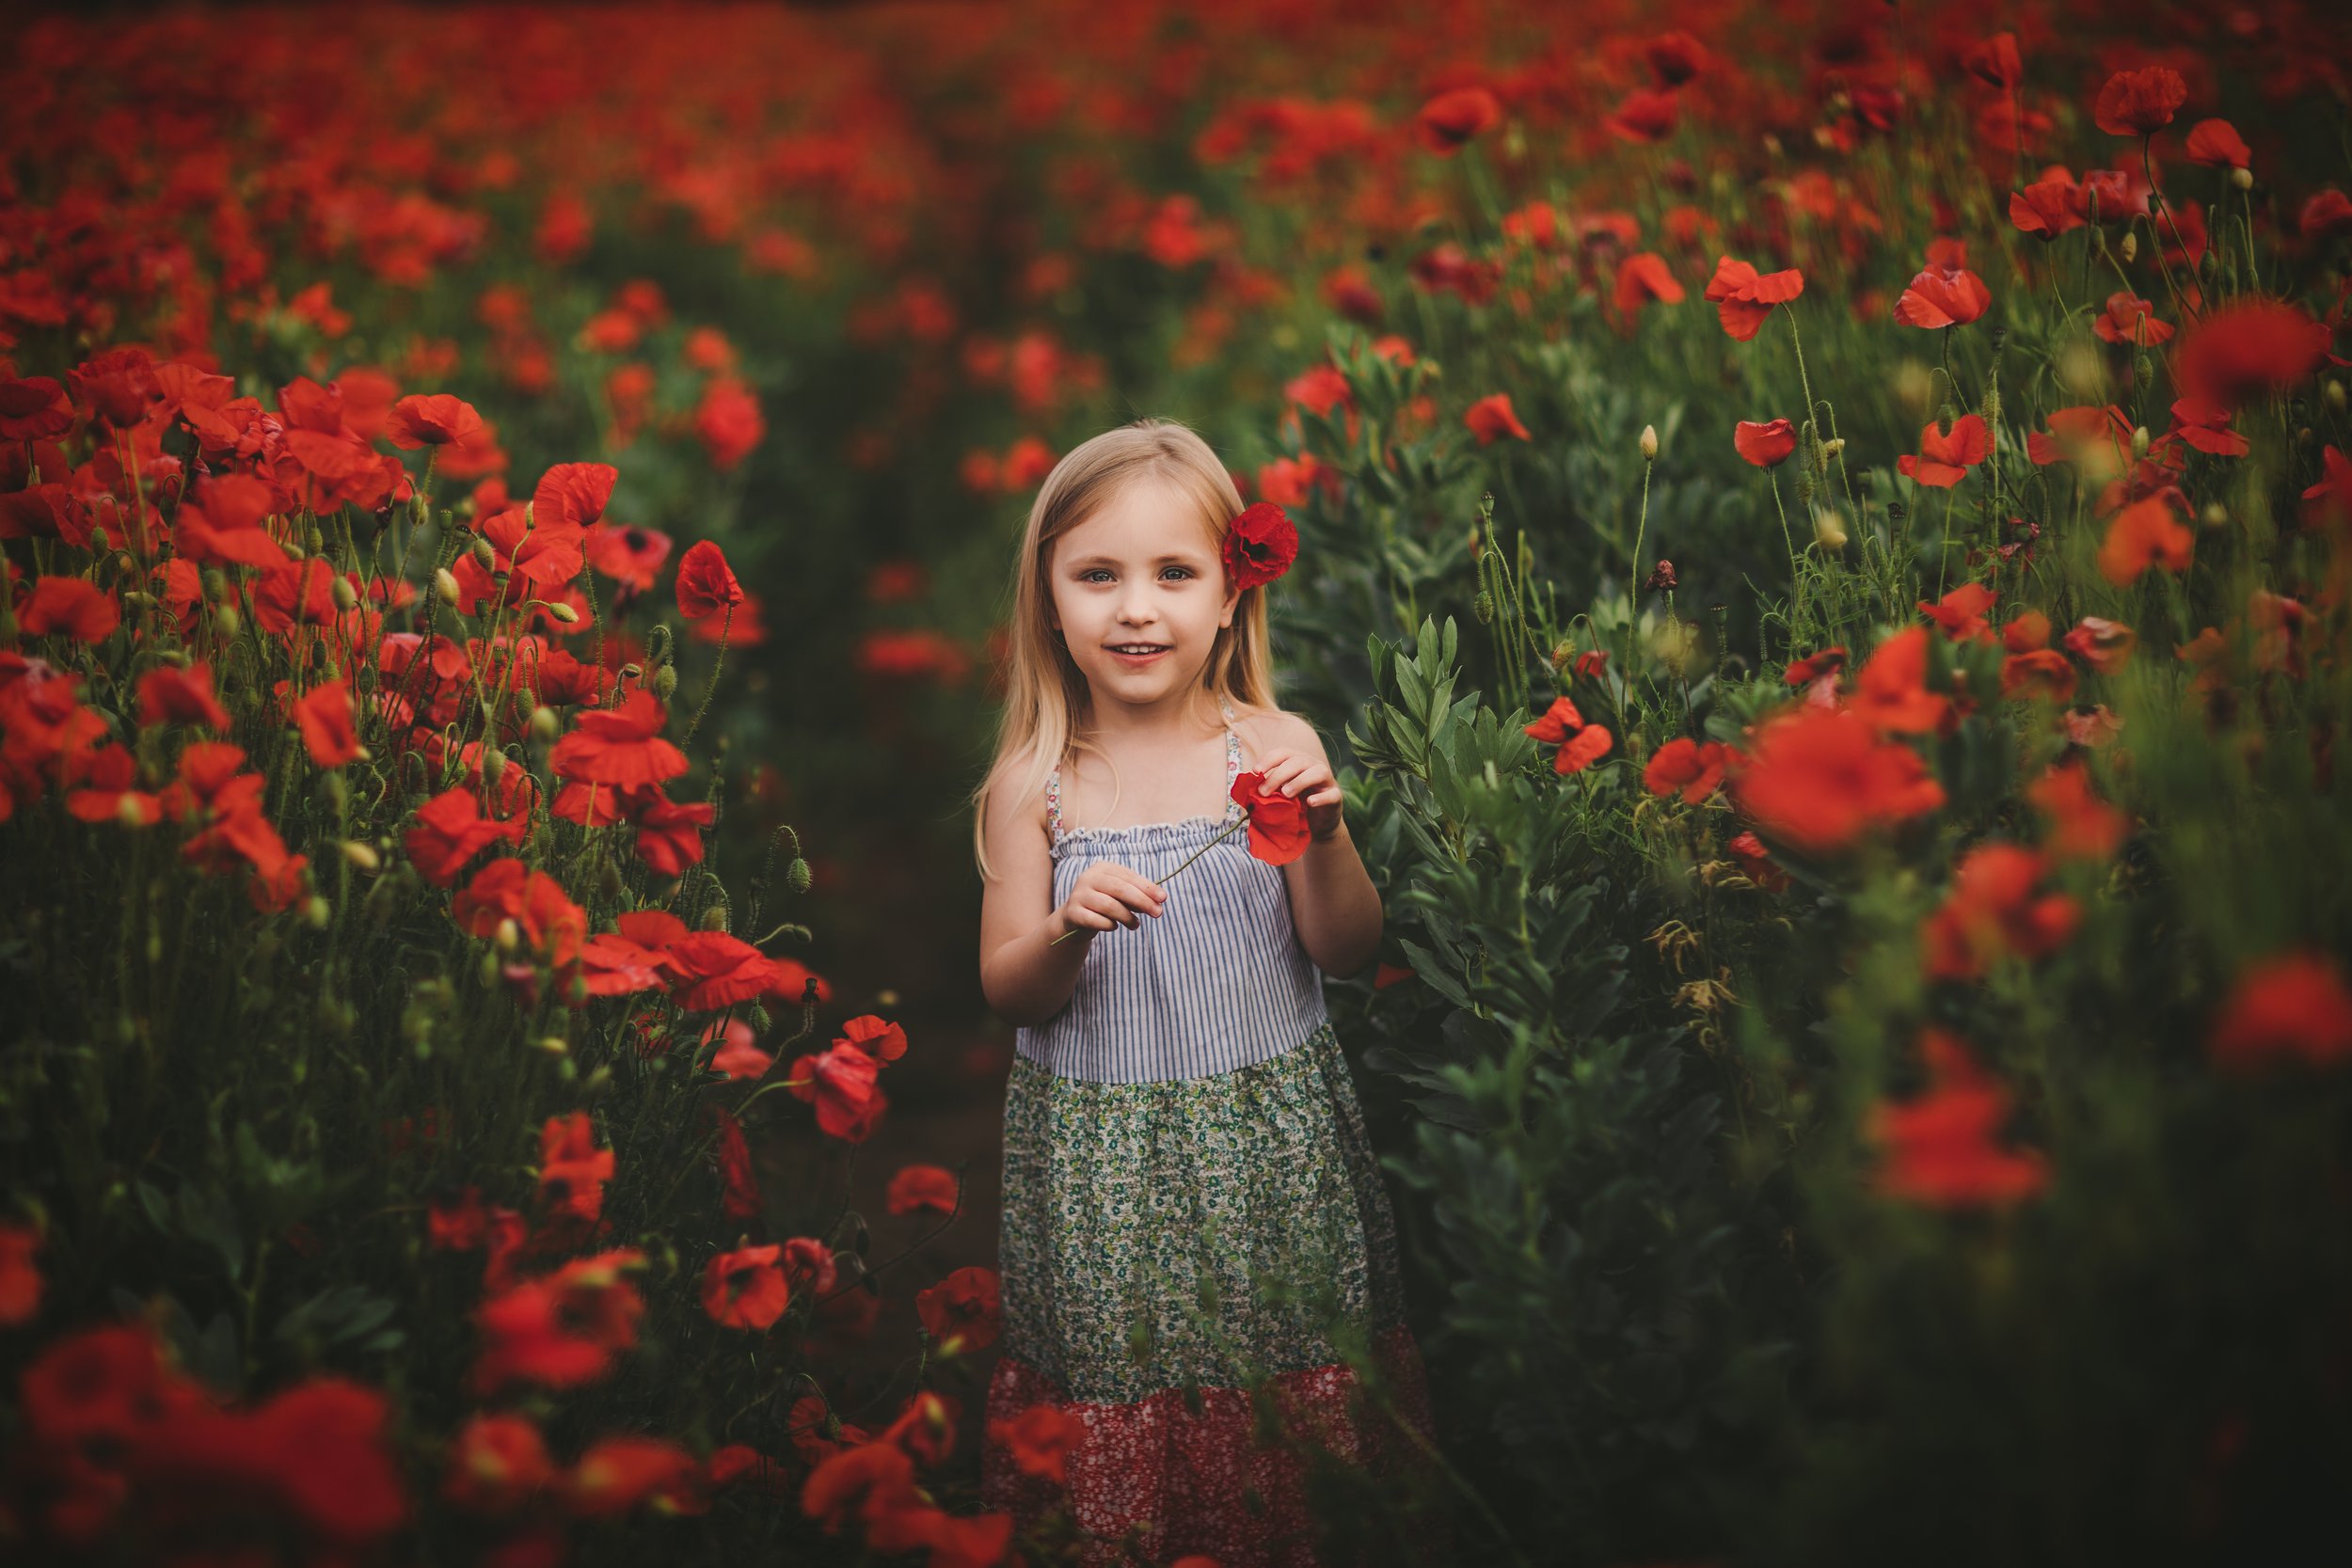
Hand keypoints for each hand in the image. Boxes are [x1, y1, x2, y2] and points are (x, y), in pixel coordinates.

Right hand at [1051, 861, 1165, 940]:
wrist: (1075, 917)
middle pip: (1120, 889)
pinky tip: (1114, 927)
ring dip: (1127, 917)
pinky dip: (1109, 925)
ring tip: (1135, 925)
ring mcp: (1078, 894)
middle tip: (1158, 913)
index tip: (1163, 898)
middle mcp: (1088, 878)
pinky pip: (1095, 920)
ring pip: (1109, 906)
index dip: (1147, 887)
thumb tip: (1158, 901)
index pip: (1128, 877)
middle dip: (1142, 901)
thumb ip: (1137, 895)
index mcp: (1102, 868)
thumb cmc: (1104, 903)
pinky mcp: (1073, 912)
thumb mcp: (1120, 895)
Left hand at [1252, 748, 1344, 842]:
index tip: (1256, 771)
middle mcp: (1314, 766)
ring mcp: (1327, 781)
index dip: (1269, 759)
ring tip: (1286, 794)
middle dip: (1278, 775)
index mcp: (1299, 761)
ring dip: (1299, 781)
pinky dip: (1321, 797)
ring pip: (1318, 772)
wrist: (1317, 823)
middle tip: (1264, 792)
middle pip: (1298, 762)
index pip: (1284, 752)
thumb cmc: (1296, 804)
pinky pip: (1332, 794)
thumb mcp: (1281, 794)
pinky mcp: (1336, 797)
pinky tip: (1310, 802)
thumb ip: (1270, 788)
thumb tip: (1251, 788)